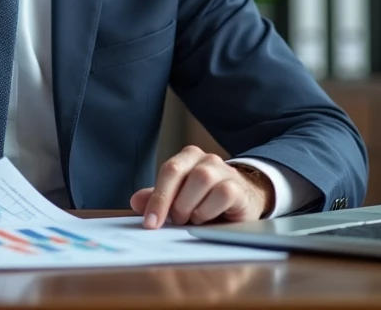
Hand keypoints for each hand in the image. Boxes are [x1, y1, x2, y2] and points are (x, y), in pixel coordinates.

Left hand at [130, 146, 272, 227]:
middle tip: (173, 220)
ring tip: (192, 218)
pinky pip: (222, 193)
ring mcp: (224, 170)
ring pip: (200, 178)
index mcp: (187, 158)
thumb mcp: (180, 200)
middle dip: (169, 201)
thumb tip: (135, 201)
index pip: (167, 171)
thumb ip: (158, 199)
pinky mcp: (238, 187)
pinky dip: (210, 209)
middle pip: (178, 171)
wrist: (244, 202)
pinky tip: (208, 218)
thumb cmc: (207, 201)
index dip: (157, 198)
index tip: (150, 223)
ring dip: (191, 205)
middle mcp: (205, 159)